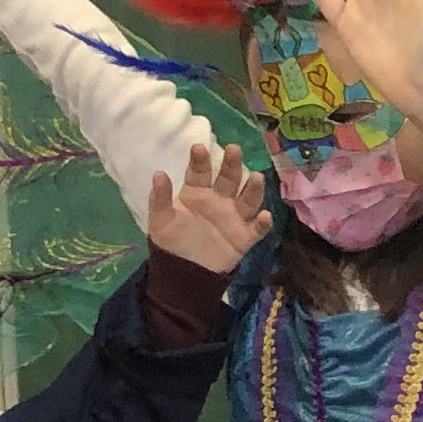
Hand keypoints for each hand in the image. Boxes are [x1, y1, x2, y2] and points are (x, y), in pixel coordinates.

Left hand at [141, 140, 272, 271]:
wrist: (183, 273)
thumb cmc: (171, 241)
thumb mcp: (160, 220)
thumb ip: (160, 198)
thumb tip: (158, 173)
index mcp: (197, 192)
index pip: (200, 172)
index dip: (200, 160)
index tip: (198, 147)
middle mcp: (219, 200)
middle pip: (229, 178)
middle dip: (232, 164)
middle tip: (234, 149)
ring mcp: (234, 218)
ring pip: (248, 199)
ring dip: (253, 189)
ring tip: (256, 177)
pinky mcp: (245, 237)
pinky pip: (257, 229)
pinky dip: (262, 223)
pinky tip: (264, 216)